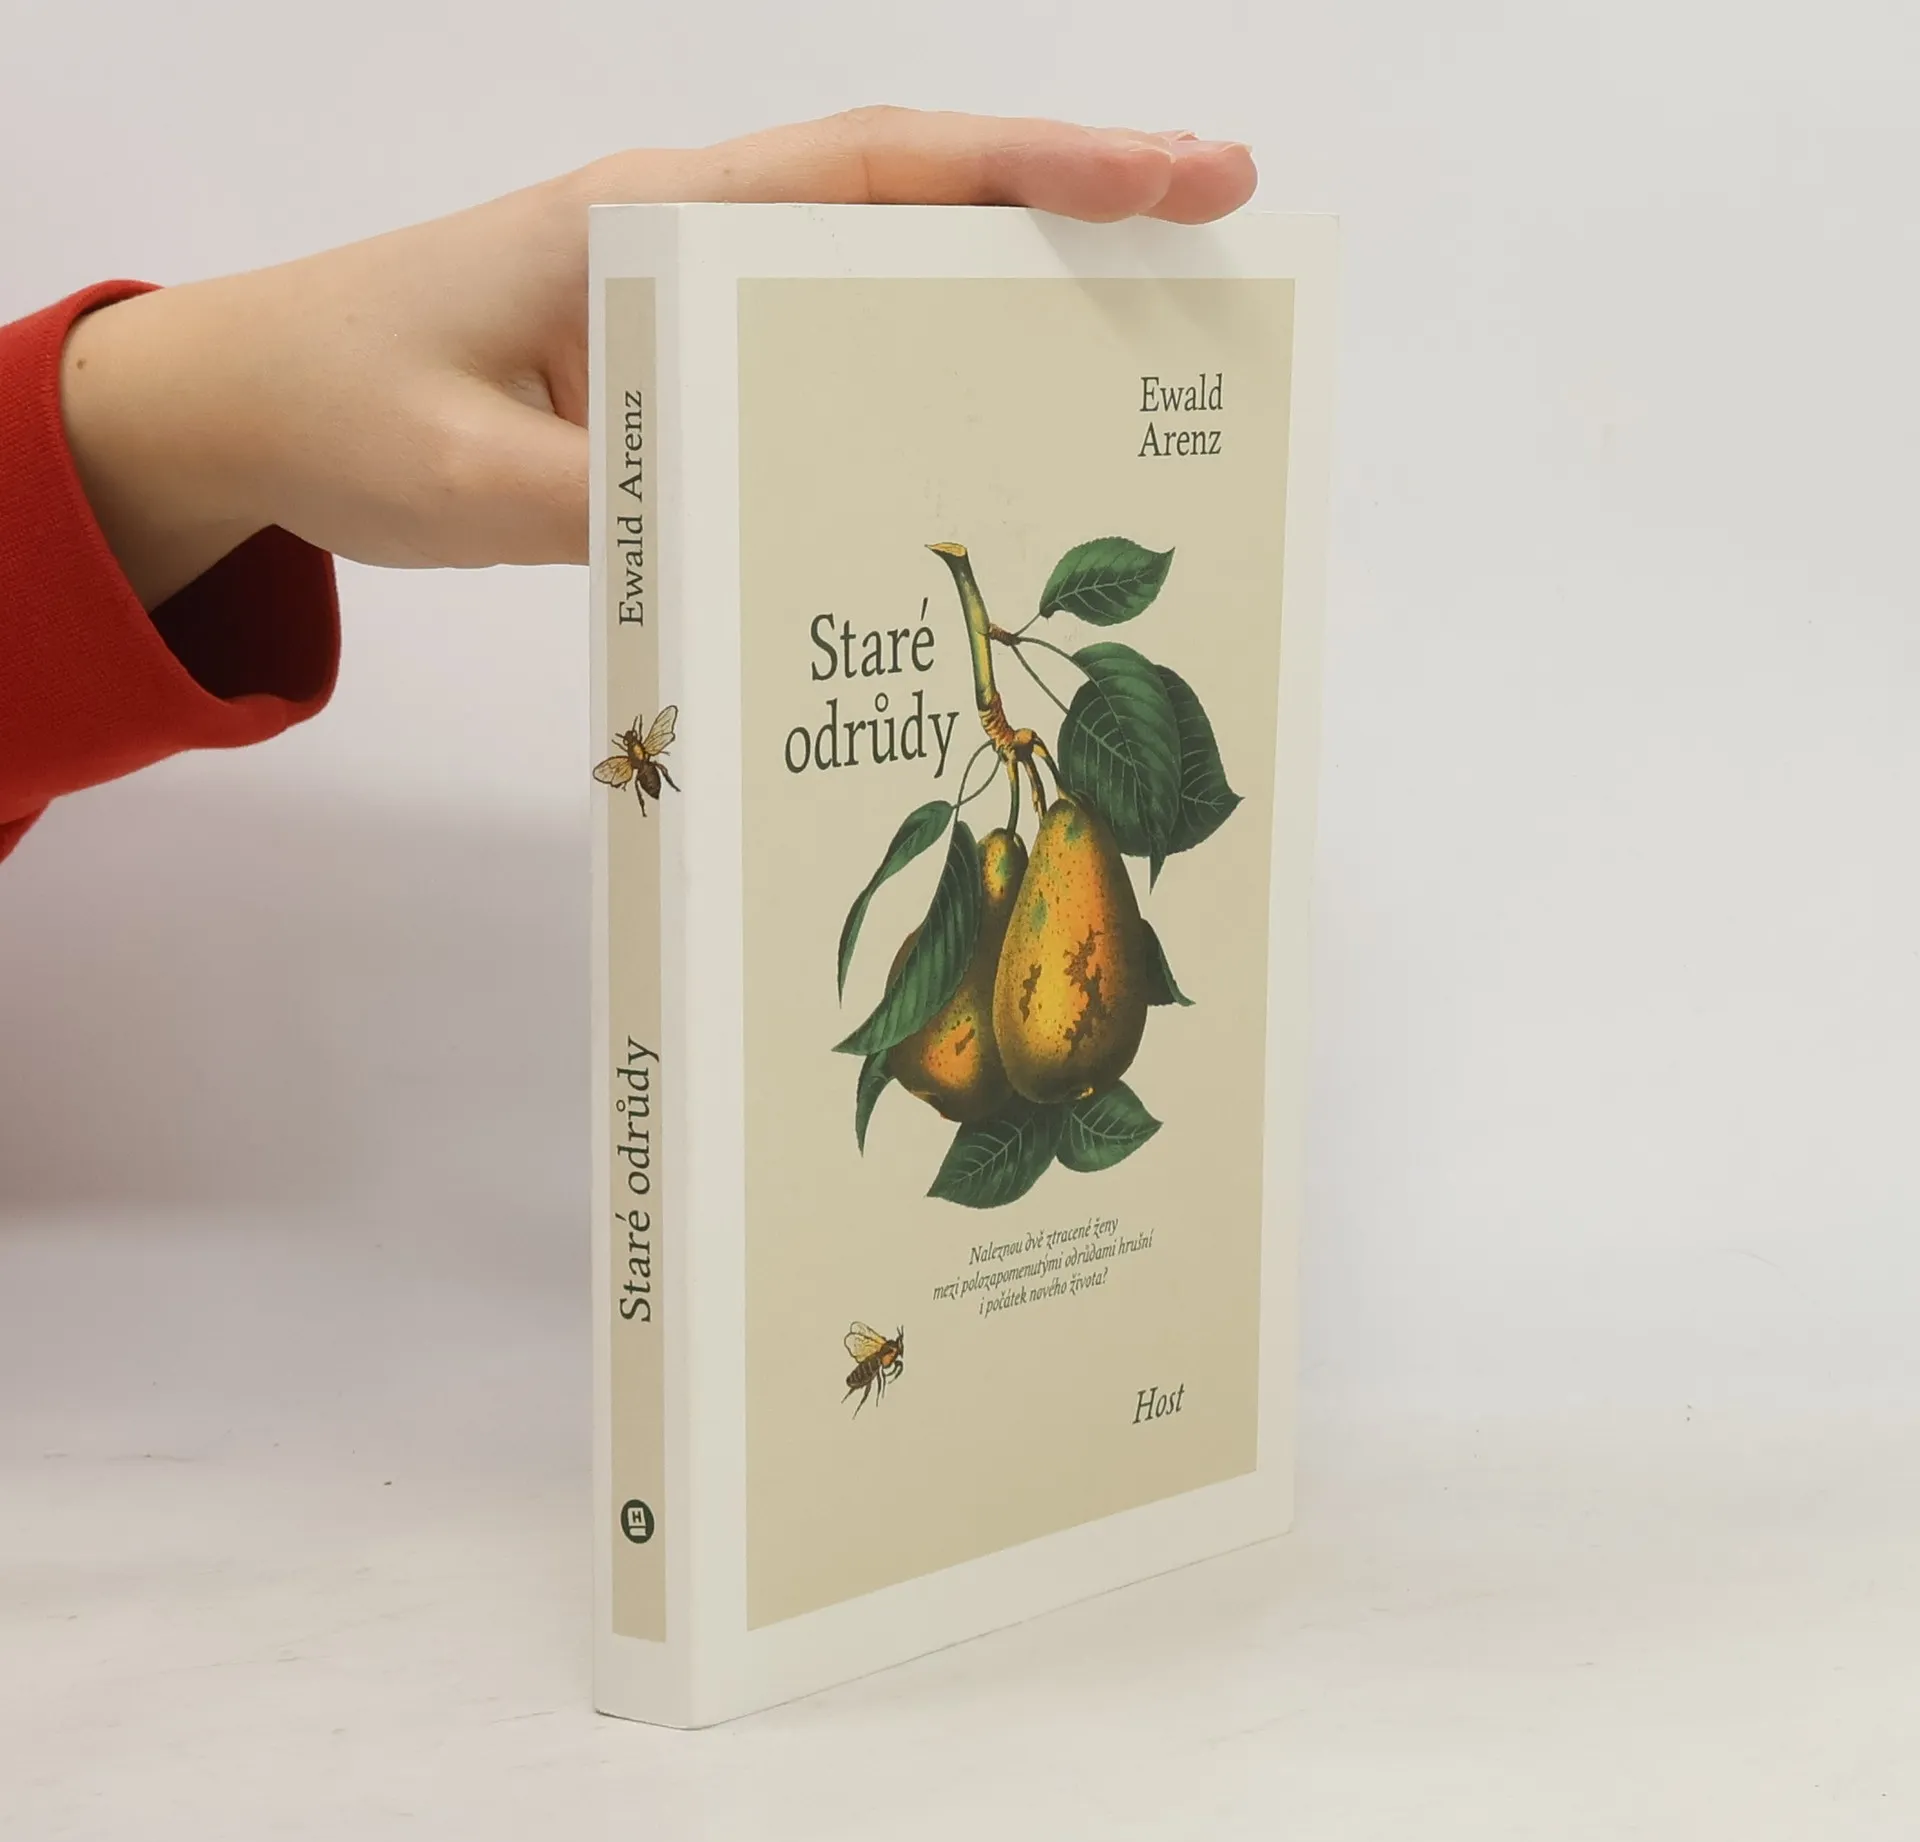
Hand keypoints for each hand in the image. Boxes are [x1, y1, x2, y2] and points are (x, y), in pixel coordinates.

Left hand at [59, 109, 1255, 608]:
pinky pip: (817, 365)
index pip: (880, 167)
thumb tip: (750, 547)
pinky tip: (970, 435)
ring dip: (1004, 301)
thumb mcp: (460, 476)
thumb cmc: (340, 405)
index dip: (1037, 163)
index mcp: (652, 222)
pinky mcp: (675, 376)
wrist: (247, 408)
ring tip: (1133, 354)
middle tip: (1216, 252)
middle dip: (1071, 214)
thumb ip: (602, 503)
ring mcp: (688, 308)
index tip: (1173, 171)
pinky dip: (907, 378)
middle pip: (916, 206)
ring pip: (877, 284)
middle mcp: (691, 243)